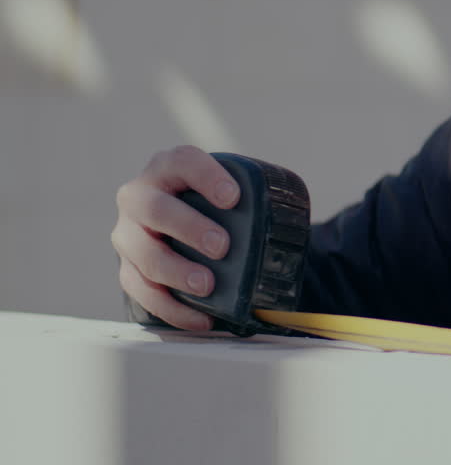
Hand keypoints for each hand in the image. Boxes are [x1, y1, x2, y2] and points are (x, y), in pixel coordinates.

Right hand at [112, 145, 238, 329]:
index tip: (233, 197)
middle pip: (154, 208)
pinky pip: (140, 290)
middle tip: (222, 246)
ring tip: (206, 284)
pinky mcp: (128, 268)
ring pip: (142, 252)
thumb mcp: (224, 193)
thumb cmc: (209, 207)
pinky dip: (172, 308)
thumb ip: (247, 199)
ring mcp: (128, 234)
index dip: (206, 176)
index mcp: (167, 169)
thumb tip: (292, 228)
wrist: (177, 229)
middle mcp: (139, 196)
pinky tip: (201, 318)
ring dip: (175, 270)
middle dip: (188, 227)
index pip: (182, 162)